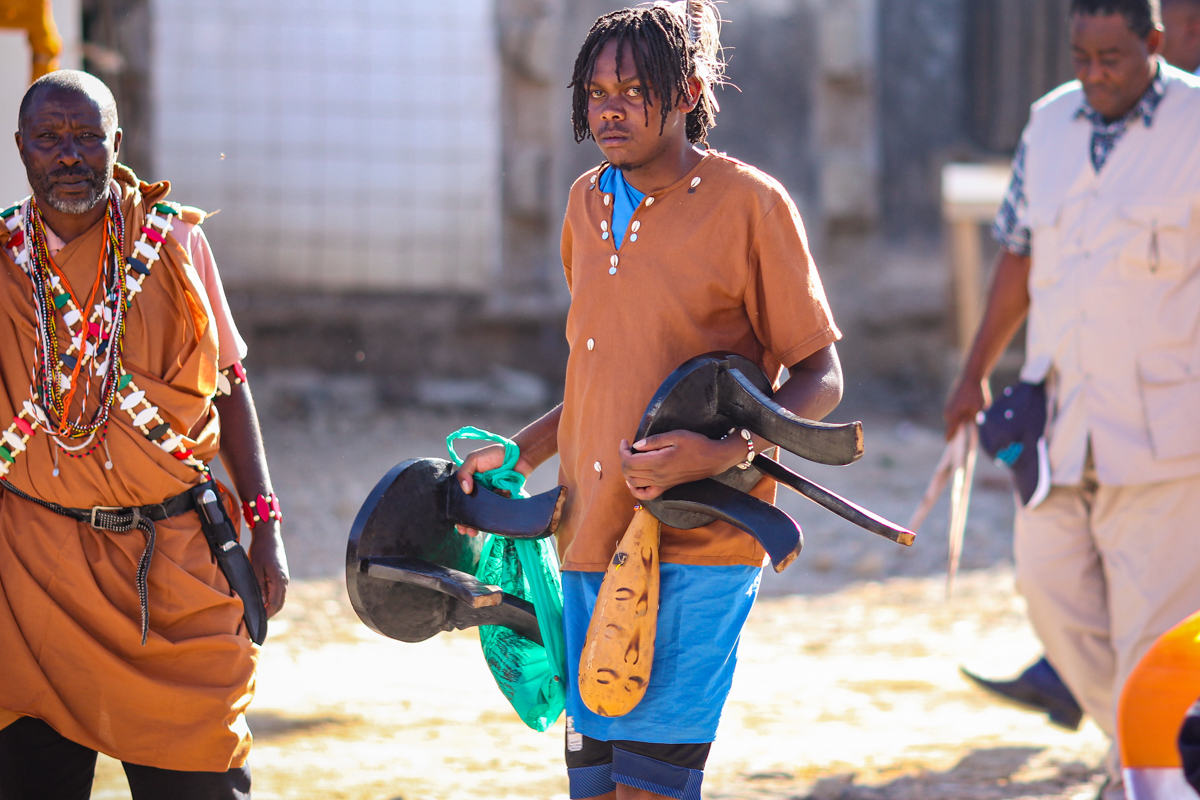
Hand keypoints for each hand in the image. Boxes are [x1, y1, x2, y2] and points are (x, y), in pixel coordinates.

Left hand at [248, 521, 288, 617]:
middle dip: (269, 614)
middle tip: (257, 623)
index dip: (266, 616)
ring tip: (259, 614)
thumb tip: (261, 604)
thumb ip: (259, 587)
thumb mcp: (255, 569)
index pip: (274, 605)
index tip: (257, 625)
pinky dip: (273, 599)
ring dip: (271, 607)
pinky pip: (279, 591)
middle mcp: (285, 581)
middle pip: (279, 604)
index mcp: (279, 581)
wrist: (269, 535)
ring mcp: (285, 578)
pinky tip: (263, 600)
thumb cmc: (259, 550)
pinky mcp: (282, 574)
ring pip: (280, 598)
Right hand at [454, 444, 533, 536]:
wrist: (520, 455)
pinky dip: (492, 520)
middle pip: (471, 511)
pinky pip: (497, 513)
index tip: (456, 521)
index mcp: (471, 483)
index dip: (457, 511)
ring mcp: (492, 498)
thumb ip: (464, 472)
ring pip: (484, 515)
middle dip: (467, 522)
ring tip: (473, 532)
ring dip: (478, 525)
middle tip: (465, 530)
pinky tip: (488, 527)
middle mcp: (481, 493)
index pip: (461, 499)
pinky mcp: (504, 501)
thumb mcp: (474, 459)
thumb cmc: (496, 454)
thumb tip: (465, 490)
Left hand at [619, 430, 747, 500]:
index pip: (629, 461)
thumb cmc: (697, 444)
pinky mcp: (666, 487)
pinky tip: (633, 481)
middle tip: (628, 448)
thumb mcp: (676, 435)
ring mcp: (662, 483)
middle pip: (628, 472)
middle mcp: (658, 476)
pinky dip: (636, 490)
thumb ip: (654, 441)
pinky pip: (646, 495)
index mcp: (658, 462)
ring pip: (633, 483)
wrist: (713, 459)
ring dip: (627, 472)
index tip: (625, 442)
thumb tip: (636, 445)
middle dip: (623, 459)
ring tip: (630, 459)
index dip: (622, 451)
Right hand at [944, 374, 990, 439]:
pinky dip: (963, 415)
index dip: (955, 444)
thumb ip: (975, 423)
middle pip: (954, 429)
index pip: (950, 436)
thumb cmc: (976, 393)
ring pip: (956, 420)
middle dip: (962, 432)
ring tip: (975, 419)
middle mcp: (947, 413)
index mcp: (952, 417)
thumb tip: (974, 434)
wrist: (972, 374)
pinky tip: (972, 409)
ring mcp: (949, 407)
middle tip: (973, 435)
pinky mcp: (951, 402)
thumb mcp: (979, 410)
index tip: (959, 453)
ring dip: (963, 422)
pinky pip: (956, 413)